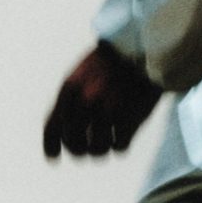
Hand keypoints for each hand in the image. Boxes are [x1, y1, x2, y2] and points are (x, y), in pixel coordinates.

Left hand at [43, 41, 161, 159]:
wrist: (149, 45)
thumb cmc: (115, 59)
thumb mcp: (83, 72)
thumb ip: (69, 100)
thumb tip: (58, 134)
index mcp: (70, 89)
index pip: (52, 129)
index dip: (52, 147)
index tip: (54, 157)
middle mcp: (85, 102)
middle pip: (74, 144)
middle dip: (80, 148)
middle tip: (89, 145)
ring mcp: (108, 111)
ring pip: (97, 150)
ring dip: (102, 146)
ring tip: (109, 137)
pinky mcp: (130, 119)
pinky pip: (119, 147)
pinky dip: (122, 142)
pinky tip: (125, 132)